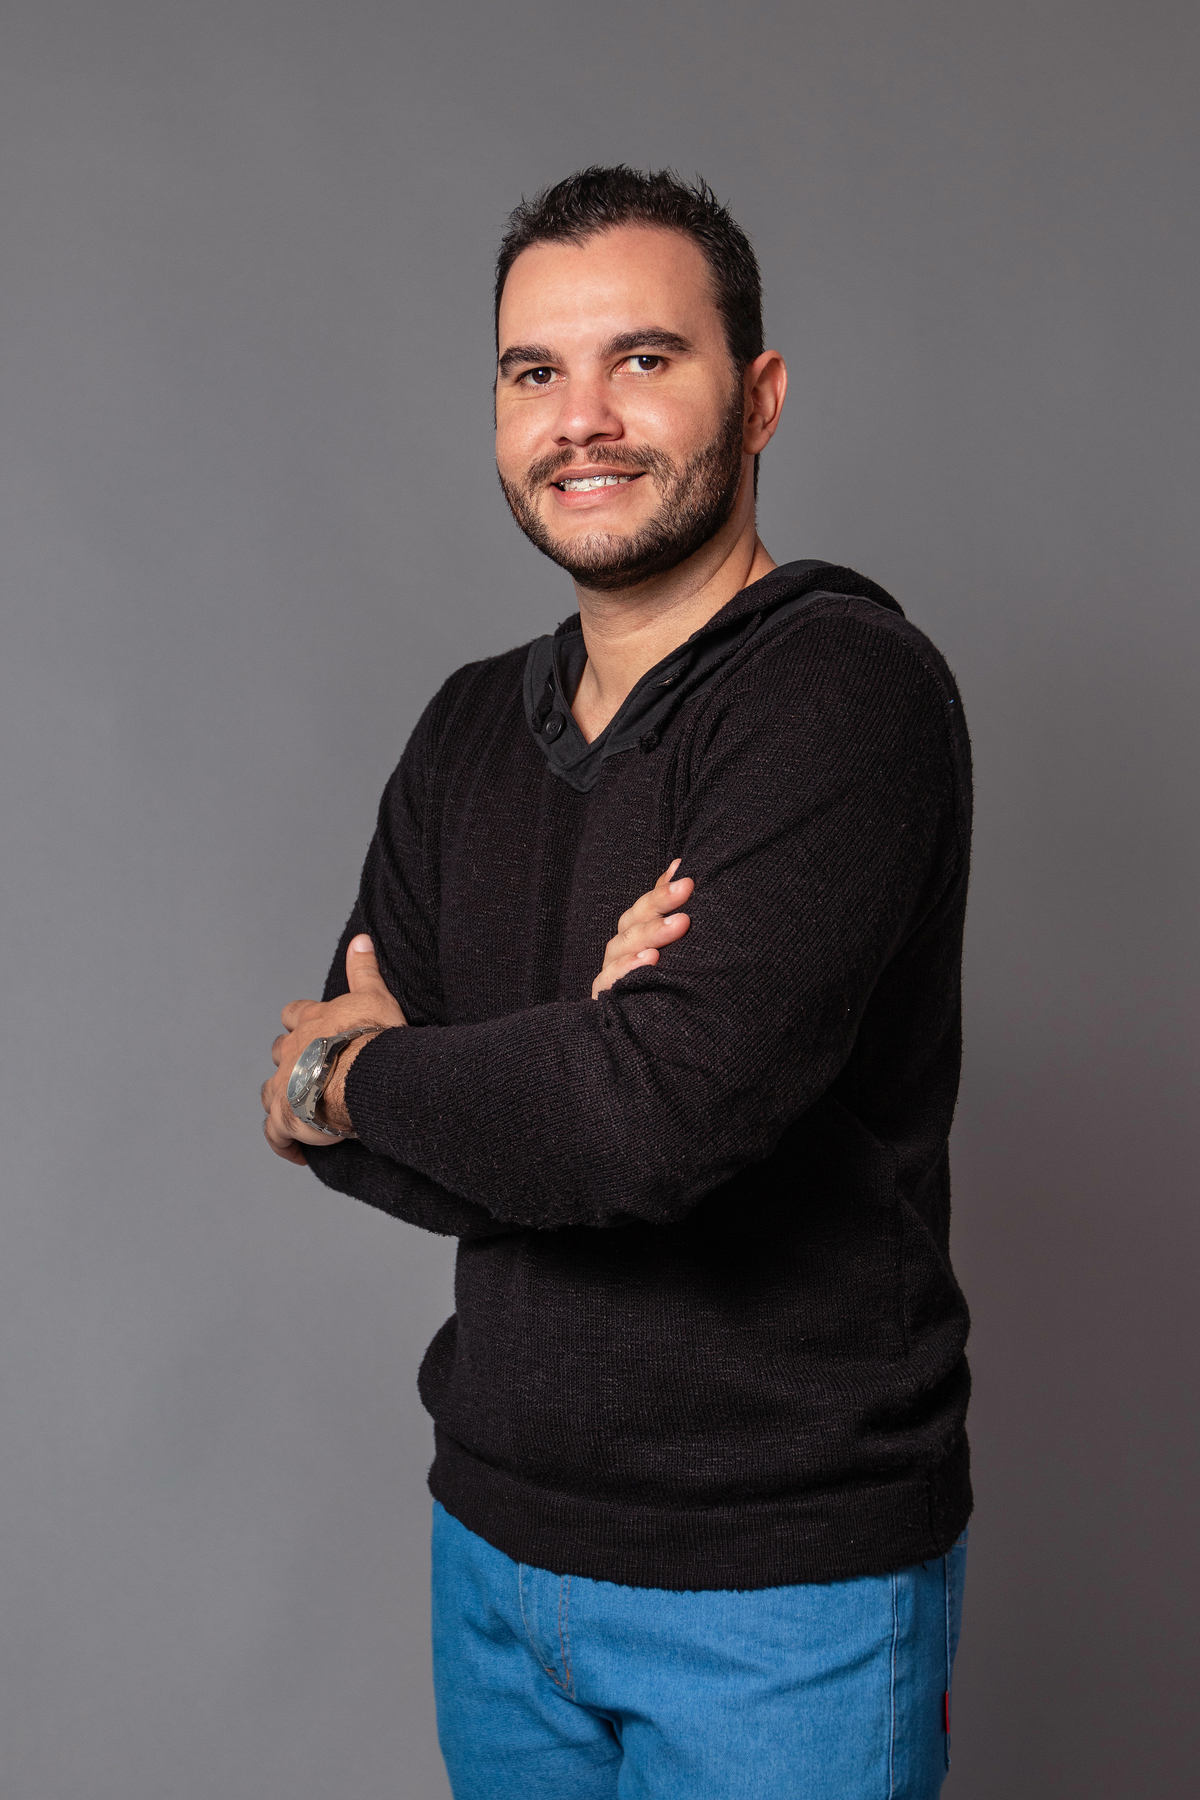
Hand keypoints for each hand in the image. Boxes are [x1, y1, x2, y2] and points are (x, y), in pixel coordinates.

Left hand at [261, 935, 405, 1164]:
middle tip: (311, 1073)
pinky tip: (297, 1152)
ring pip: (270, 1092)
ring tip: (301, 1112)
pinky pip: (276, 1135)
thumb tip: (361, 939)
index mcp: (311, 1022)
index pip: (295, 1013)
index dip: (300, 1021)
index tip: (308, 1027)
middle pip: (279, 1052)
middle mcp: (290, 1051)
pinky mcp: (285, 1118)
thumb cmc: (372, 1036)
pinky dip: (283, 1142)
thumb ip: (364, 969)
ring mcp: (283, 1085)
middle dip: (289, 1061)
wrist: (362, 1074)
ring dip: (282, 1099)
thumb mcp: (373, 995)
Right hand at [592, 860, 693, 999]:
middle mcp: (621, 952)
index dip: (662, 891)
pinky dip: (628, 971)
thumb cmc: (668, 990)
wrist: (654, 1048)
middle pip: (633, 923)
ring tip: (678, 926)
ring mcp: (612, 977)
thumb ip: (672, 911)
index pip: (644, 908)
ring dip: (650, 934)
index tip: (687, 878)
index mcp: (635, 937)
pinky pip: (611, 983)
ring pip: (622, 948)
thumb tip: (680, 866)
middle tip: (688, 891)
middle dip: (661, 906)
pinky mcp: (606, 1002)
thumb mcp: (674, 951)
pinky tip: (649, 962)